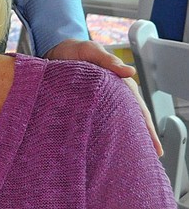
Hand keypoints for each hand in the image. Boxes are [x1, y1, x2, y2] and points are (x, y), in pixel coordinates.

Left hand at [46, 38, 160, 154]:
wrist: (53, 52)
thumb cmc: (75, 50)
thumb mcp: (90, 50)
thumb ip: (107, 59)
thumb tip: (130, 72)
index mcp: (119, 83)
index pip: (138, 107)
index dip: (147, 127)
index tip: (155, 146)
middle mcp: (113, 95)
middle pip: (131, 119)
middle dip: (141, 138)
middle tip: (150, 159)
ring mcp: (100, 102)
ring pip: (117, 122)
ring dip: (125, 138)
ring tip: (131, 158)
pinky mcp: (85, 107)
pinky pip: (98, 122)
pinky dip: (105, 134)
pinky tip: (107, 148)